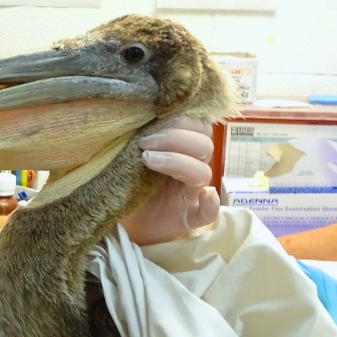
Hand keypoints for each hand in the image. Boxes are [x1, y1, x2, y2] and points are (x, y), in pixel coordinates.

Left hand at [122, 117, 218, 245]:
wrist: (125, 219)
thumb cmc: (127, 183)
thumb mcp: (131, 156)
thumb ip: (139, 139)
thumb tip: (134, 117)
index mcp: (182, 151)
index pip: (199, 128)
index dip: (179, 123)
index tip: (148, 128)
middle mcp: (190, 170)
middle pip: (204, 146)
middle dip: (174, 139)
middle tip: (144, 145)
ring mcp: (191, 195)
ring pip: (204, 172)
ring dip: (177, 162)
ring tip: (146, 160)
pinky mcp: (189, 218)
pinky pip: (208, 213)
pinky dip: (211, 205)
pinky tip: (205, 196)